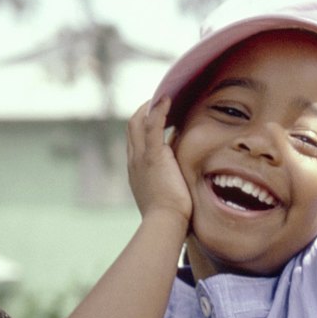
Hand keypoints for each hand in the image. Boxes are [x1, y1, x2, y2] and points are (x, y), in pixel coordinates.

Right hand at [126, 96, 191, 225]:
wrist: (165, 223)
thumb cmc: (171, 216)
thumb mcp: (168, 194)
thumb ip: (171, 181)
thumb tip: (183, 177)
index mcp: (138, 170)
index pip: (136, 140)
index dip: (144, 126)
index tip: (159, 117)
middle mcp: (135, 161)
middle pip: (132, 127)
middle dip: (144, 111)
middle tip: (161, 100)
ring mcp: (141, 158)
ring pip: (138, 123)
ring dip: (150, 106)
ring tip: (165, 94)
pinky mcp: (153, 157)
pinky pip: (153, 126)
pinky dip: (158, 110)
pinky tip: (167, 97)